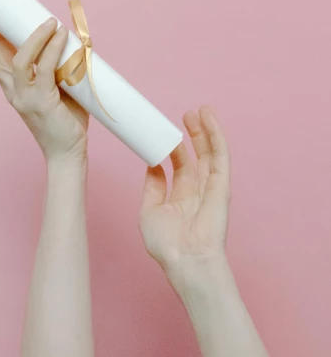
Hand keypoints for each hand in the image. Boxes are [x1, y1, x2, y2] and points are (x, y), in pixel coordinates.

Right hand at [0, 4, 88, 164]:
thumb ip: (59, 63)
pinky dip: (52, 49)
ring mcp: (24, 97)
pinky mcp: (41, 102)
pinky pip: (44, 70)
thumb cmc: (65, 118)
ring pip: (19, 60)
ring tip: (50, 21)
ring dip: (34, 36)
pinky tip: (61, 36)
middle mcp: (12, 90)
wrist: (68, 153)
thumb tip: (71, 34)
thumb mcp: (57, 85)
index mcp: (11, 86)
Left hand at [140, 107, 230, 286]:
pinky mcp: (222, 185)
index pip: (180, 166)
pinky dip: (216, 135)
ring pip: (211, 153)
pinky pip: (221, 156)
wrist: (186, 261)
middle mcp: (198, 191)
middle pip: (197, 156)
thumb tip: (153, 165)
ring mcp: (211, 187)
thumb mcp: (150, 211)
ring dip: (206, 131)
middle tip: (185, 115)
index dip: (174, 148)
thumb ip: (153, 187)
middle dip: (192, 136)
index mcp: (181, 198)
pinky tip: (209, 119)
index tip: (164, 131)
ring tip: (200, 110)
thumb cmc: (167, 245)